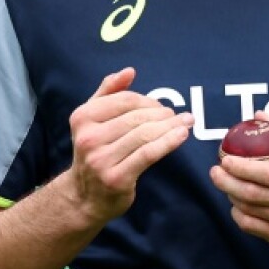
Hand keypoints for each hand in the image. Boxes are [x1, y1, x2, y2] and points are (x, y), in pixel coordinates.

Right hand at [65, 67, 193, 223]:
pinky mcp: (116, 178)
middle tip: (178, 115)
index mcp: (82, 117)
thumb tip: (129, 71)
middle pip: (137, 117)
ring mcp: (101, 159)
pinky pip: (148, 154)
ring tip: (186, 122)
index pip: (124, 100)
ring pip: (145, 134)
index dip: (148, 100)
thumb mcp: (92, 120)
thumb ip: (108, 92)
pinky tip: (181, 135)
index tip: (162, 107)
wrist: (84, 197)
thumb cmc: (94, 152)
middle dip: (162, 114)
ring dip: (170, 126)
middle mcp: (89, 138)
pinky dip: (168, 142)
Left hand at [209, 112, 268, 262]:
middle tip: (215, 171)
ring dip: (231, 195)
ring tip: (224, 183)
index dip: (242, 167)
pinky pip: (254, 228)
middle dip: (227, 181)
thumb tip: (259, 116)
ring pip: (250, 210)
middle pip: (253, 193)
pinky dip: (239, 215)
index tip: (225, 159)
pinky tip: (237, 203)